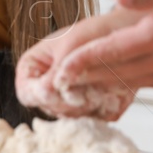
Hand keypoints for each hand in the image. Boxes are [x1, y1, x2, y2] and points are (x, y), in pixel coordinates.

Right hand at [16, 5, 141, 118]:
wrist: (125, 33)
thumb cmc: (93, 33)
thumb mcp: (70, 48)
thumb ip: (55, 74)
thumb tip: (45, 94)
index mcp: (33, 68)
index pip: (26, 93)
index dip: (41, 95)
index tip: (62, 88)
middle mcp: (47, 87)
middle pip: (50, 108)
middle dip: (71, 101)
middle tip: (89, 89)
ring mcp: (68, 99)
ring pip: (71, 117)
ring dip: (89, 105)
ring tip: (102, 88)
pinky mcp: (89, 108)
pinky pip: (93, 119)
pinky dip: (104, 109)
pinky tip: (113, 94)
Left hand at [52, 0, 152, 97]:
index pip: (111, 54)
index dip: (82, 63)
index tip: (59, 71)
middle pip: (117, 74)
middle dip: (85, 79)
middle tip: (57, 84)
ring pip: (133, 82)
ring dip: (105, 85)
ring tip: (79, 86)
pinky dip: (130, 84)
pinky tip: (118, 80)